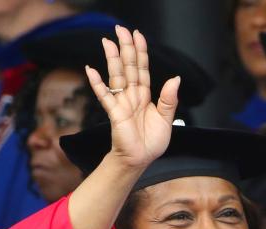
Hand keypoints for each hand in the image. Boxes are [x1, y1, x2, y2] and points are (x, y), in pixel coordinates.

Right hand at [84, 26, 178, 171]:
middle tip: (120, 29)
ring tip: (107, 42)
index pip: (142, 68)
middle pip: (128, 67)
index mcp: (145, 96)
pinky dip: (97, 83)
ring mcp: (122, 103)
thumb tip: (175, 78)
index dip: (140, 52)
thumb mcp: (166, 119)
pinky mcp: (114, 113)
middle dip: (125, 48)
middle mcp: (132, 96)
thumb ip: (169, 99)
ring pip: (117, 76)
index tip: (137, 35)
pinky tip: (91, 70)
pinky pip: (105, 96)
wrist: (140, 160)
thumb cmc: (151, 143)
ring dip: (112, 59)